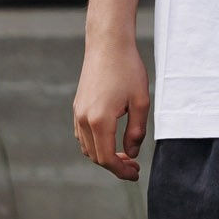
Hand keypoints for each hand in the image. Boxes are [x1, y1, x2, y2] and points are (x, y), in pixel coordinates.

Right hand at [72, 33, 150, 181]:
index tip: (135, 174)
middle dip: (114, 165)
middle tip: (134, 167)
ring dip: (104, 155)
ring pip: (87, 147)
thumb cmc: (128, 69)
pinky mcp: (78, 106)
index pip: (106, 158)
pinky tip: (112, 140)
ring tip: (125, 156)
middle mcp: (83, 119)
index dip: (120, 171)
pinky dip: (96, 144)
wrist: (108, 44)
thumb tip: (131, 153)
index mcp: (99, 121)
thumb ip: (136, 131)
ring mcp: (77, 113)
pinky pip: (83, 135)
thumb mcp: (141, 101)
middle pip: (95, 156)